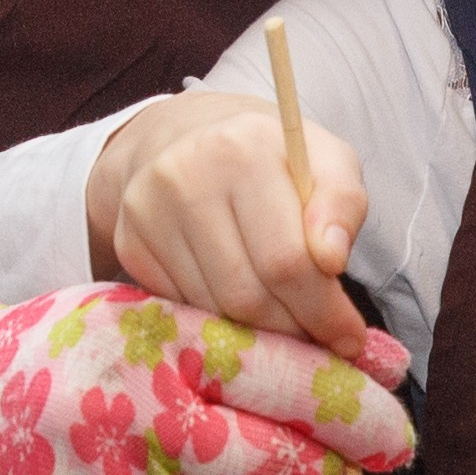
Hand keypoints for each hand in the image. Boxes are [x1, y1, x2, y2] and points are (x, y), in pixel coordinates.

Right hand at [0, 285, 412, 474]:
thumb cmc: (68, 358)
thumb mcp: (152, 315)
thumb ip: (261, 340)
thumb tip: (385, 365)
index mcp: (153, 340)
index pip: (290, 377)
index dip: (363, 410)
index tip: (396, 431)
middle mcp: (127, 418)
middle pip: (277, 466)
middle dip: (326, 473)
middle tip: (336, 468)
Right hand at [88, 93, 368, 354]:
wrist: (184, 137)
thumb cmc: (271, 157)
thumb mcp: (325, 160)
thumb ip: (343, 204)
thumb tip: (332, 259)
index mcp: (243, 148)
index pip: (287, 259)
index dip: (323, 311)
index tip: (347, 338)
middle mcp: (185, 176)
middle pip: (247, 295)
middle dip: (292, 328)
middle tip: (317, 335)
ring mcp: (147, 211)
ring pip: (213, 310)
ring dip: (257, 330)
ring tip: (284, 316)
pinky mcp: (128, 243)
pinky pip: (182, 308)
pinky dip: (219, 317)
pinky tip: (238, 299)